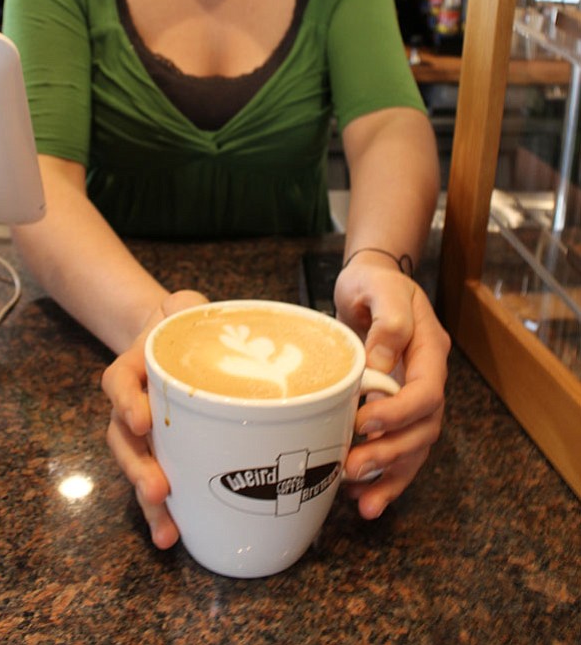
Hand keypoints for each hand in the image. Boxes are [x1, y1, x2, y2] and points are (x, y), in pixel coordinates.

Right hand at [101, 289, 207, 547]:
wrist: (169, 338)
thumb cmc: (180, 323)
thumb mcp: (182, 306)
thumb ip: (186, 305)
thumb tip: (192, 307)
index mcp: (131, 366)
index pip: (120, 383)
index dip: (128, 400)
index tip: (140, 418)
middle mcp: (129, 403)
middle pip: (122, 438)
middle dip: (138, 467)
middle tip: (157, 488)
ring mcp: (140, 431)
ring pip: (134, 468)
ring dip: (147, 500)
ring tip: (167, 531)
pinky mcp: (159, 451)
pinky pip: (153, 481)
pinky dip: (160, 512)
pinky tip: (173, 536)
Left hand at [334, 258, 449, 518]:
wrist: (369, 283)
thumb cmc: (374, 282)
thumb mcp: (380, 287)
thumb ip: (387, 322)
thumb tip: (379, 366)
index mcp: (429, 350)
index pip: (427, 392)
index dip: (399, 413)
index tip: (366, 422)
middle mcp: (426, 380)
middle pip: (422, 429)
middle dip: (390, 453)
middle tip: (353, 466)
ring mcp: (412, 398)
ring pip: (413, 448)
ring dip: (389, 476)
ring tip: (359, 499)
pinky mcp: (393, 412)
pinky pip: (398, 451)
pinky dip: (385, 479)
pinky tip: (363, 501)